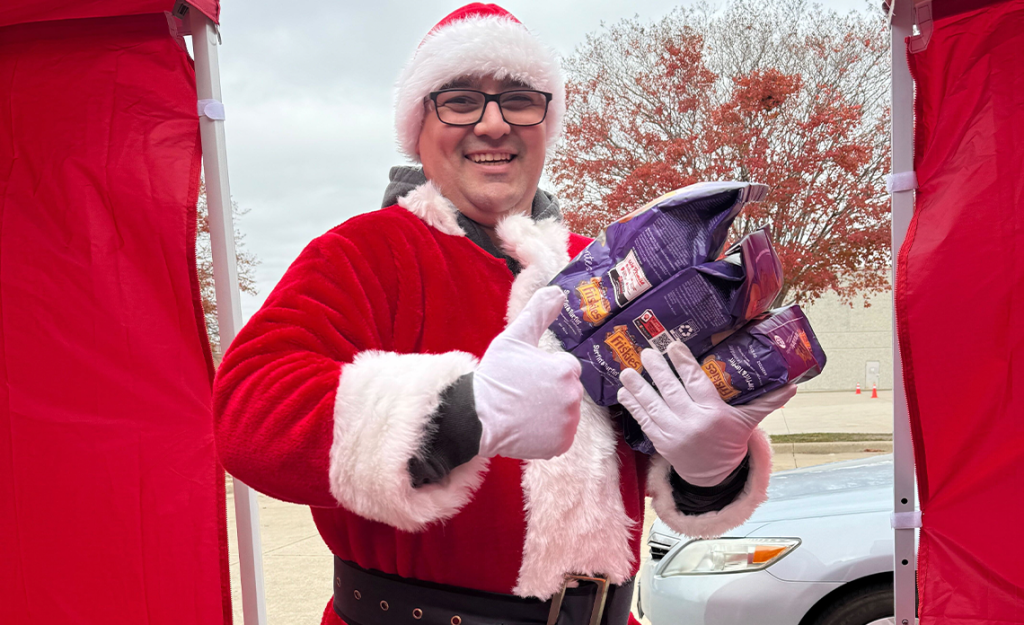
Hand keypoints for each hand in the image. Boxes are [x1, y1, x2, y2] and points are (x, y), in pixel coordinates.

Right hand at [475, 286, 583, 459]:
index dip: (545, 371)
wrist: (476, 417)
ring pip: (565, 413)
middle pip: (567, 390)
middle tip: (524, 394)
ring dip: (550, 412)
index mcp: (565, 370)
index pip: (565, 368)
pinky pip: (561, 435)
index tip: (525, 377)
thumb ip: (539, 312)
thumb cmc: (494, 376)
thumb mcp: (514, 338)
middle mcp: (572, 397)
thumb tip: (558, 291)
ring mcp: (567, 424)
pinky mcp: (561, 445)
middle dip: (550, 391)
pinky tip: (528, 426)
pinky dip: (547, 433)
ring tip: (524, 411)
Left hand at [617, 342, 794, 485]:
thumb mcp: (748, 422)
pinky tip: (623, 391)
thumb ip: (766, 401)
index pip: (697, 383)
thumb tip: (793, 384)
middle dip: (657, 370)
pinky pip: (643, 421)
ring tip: (626, 369)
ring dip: (637, 386)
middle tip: (647, 351)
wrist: (714, 476)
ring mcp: (673, 433)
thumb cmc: (730, 442)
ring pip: (652, 405)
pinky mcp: (660, 442)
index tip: (673, 347)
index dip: (683, 364)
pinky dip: (632, 406)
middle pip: (671, 391)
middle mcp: (692, 423)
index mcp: (714, 414)